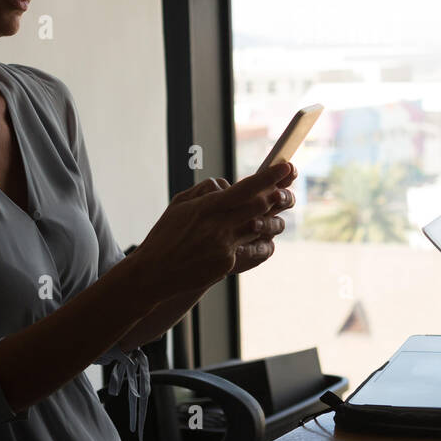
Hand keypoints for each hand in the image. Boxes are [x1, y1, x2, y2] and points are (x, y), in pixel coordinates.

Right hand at [135, 162, 296, 295]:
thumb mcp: (180, 203)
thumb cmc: (165, 234)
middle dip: (276, 196)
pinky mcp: (227, 264)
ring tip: (274, 216)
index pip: (245, 189)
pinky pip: (251, 249)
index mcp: (207, 207)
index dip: (269, 177)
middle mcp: (218, 226)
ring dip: (271, 220)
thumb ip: (207, 190)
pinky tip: (260, 238)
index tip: (284, 167)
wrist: (154, 272)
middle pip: (259, 207)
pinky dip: (259, 241)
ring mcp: (224, 247)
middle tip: (286, 189)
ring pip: (259, 228)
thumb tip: (229, 185)